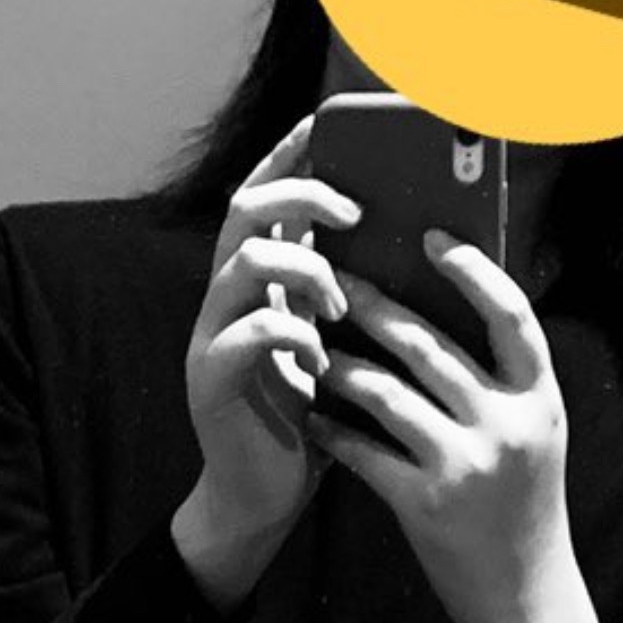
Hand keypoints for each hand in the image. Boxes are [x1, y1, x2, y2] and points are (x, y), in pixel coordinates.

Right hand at [173, 116, 361, 609]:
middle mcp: (225, 298)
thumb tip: (412, 236)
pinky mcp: (210, 381)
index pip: (263, 196)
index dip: (289, 154)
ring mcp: (211, 336)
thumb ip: (351, 290)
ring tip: (340, 302)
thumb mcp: (338, 343)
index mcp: (258, 283)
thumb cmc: (311, 421)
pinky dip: (291, 335)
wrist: (262, 498)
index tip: (326, 124)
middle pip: (245, 210)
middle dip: (301, 195)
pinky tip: (318, 357)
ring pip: (243, 264)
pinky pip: (248, 334)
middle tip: (353, 210)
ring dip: (304, 269)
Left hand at [303, 239, 604, 622]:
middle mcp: (506, 423)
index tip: (432, 239)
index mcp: (538, 398)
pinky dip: (335, 431)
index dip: (472, 271)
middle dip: (377, 308)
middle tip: (339, 280)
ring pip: (388, 393)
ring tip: (314, 347)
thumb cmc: (523, 507)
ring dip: (343, 367)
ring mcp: (465, 463)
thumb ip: (503, 383)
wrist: (524, 594)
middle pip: (430, 346)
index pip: (511, 314)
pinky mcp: (425, 503)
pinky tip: (313, 416)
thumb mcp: (534, 435)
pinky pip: (364, 452)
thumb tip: (456, 317)